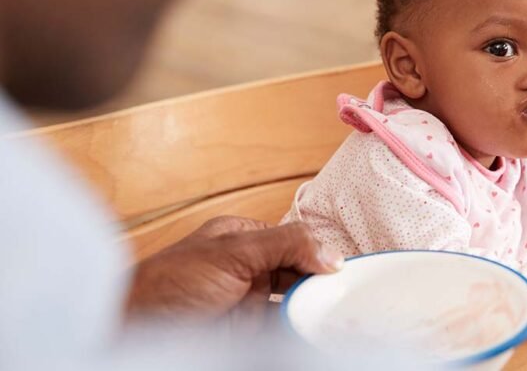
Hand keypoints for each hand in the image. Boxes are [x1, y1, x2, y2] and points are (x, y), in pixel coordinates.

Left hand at [125, 217, 342, 324]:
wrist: (135, 334)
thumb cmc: (168, 285)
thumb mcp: (232, 252)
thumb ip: (284, 244)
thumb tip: (330, 253)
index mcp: (242, 238)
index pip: (294, 240)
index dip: (319, 253)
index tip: (343, 269)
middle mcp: (248, 268)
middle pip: (298, 271)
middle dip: (321, 282)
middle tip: (346, 294)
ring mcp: (248, 302)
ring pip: (294, 302)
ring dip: (314, 307)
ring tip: (340, 313)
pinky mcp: (247, 333)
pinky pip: (283, 329)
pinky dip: (301, 330)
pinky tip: (318, 330)